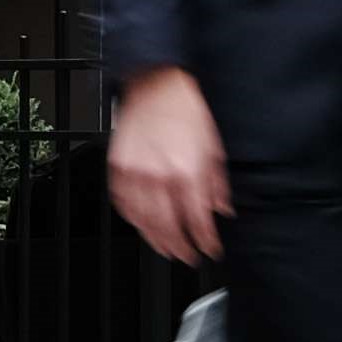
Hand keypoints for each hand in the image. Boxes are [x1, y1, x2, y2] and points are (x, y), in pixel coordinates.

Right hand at [108, 68, 228, 263]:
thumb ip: (218, 183)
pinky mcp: (118, 167)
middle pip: (169, 228)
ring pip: (143, 222)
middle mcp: (159, 176)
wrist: (156, 84)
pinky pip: (123, 204)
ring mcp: (134, 173)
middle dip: (181, 247)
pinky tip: (142, 225)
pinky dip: (133, 220)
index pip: (198, 220)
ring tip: (166, 249)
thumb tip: (223, 209)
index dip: (206, 240)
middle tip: (189, 256)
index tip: (211, 249)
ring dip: (156, 241)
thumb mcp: (214, 146)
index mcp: (187, 171)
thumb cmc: (186, 109)